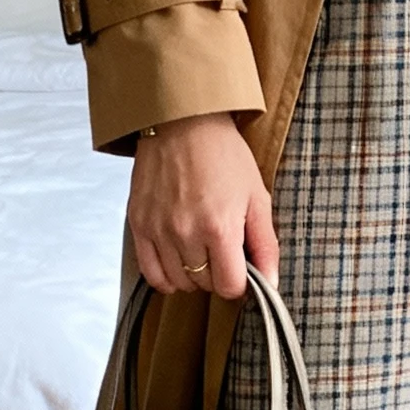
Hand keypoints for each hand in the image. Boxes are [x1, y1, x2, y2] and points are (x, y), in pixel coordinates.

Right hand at [128, 113, 278, 300]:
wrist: (182, 123)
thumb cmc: (223, 154)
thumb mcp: (256, 196)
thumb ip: (265, 244)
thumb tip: (271, 283)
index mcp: (219, 227)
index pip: (230, 286)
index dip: (240, 282)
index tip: (241, 268)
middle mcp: (185, 233)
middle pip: (204, 284)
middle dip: (218, 275)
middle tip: (222, 252)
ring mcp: (158, 230)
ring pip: (178, 282)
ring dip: (193, 276)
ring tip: (200, 252)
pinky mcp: (138, 225)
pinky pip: (150, 273)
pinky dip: (166, 276)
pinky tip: (177, 262)